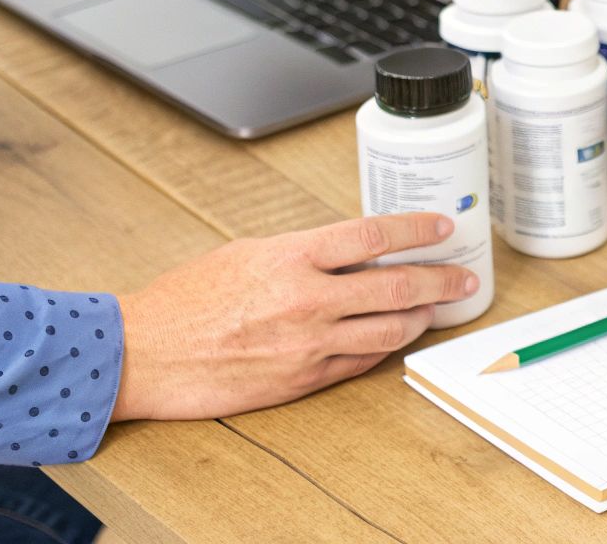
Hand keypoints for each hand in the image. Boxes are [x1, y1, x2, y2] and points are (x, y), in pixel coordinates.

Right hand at [111, 213, 476, 420]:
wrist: (143, 354)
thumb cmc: (186, 300)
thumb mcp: (247, 253)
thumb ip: (302, 252)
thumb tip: (349, 250)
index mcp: (292, 257)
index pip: (374, 235)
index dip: (416, 230)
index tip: (441, 226)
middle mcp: (307, 300)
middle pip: (397, 286)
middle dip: (440, 280)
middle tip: (463, 276)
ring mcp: (309, 344)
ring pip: (388, 330)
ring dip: (421, 318)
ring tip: (436, 308)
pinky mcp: (303, 379)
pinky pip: (360, 362)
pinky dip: (384, 348)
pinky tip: (396, 337)